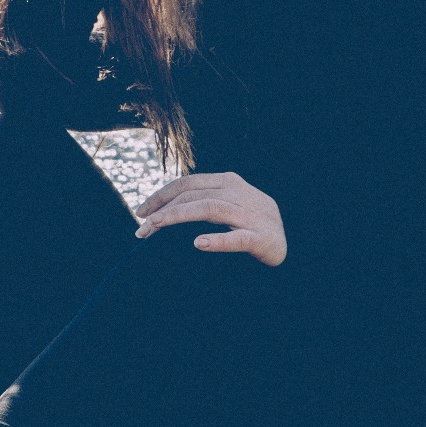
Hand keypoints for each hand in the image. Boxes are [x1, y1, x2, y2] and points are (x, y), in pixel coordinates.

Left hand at [133, 171, 286, 265]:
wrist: (286, 243)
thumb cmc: (249, 225)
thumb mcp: (227, 205)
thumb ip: (202, 201)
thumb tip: (159, 211)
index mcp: (228, 182)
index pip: (188, 183)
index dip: (161, 195)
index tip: (139, 211)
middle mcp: (238, 194)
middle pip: (194, 195)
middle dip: (163, 210)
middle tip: (141, 229)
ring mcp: (251, 215)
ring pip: (210, 209)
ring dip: (179, 217)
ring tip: (156, 228)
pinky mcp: (262, 239)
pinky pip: (238, 239)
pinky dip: (218, 240)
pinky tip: (199, 244)